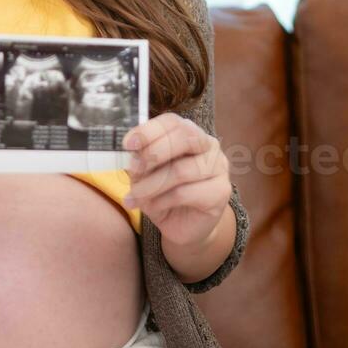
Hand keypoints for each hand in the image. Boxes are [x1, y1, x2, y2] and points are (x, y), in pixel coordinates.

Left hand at [123, 112, 230, 247]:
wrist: (183, 226)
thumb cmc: (164, 194)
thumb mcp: (146, 174)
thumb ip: (141, 160)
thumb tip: (131, 154)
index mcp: (190, 134)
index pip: (172, 122)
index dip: (149, 130)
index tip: (128, 144)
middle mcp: (208, 146)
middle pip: (184, 137)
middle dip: (153, 153)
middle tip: (133, 170)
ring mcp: (218, 168)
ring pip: (181, 170)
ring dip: (151, 185)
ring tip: (135, 196)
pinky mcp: (220, 192)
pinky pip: (185, 193)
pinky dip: (161, 201)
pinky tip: (151, 208)